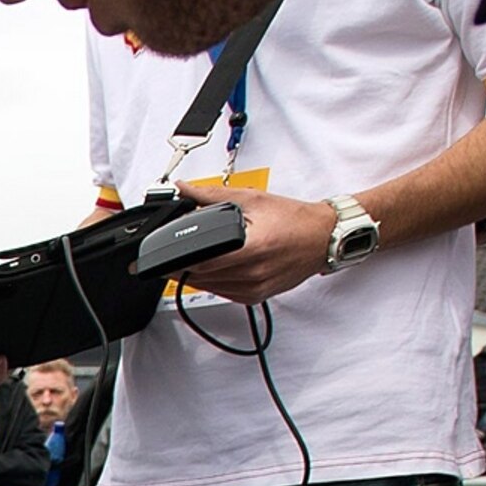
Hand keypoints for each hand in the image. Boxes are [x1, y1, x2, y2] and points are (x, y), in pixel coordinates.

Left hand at [174, 186, 335, 304]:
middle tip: (169, 258)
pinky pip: (224, 293)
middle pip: (201, 276)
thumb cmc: (295, 220)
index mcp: (252, 248)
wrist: (322, 238)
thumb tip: (185, 189)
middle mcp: (253, 272)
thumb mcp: (252, 199)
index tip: (162, 255)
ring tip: (193, 259)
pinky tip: (214, 268)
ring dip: (195, 275)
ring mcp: (255, 288)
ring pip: (210, 288)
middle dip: (181, 267)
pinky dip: (213, 282)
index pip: (201, 261)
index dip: (177, 259)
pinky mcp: (256, 296)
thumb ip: (212, 195)